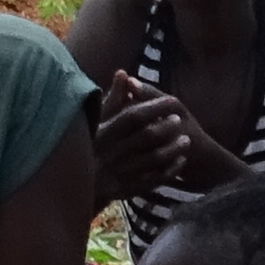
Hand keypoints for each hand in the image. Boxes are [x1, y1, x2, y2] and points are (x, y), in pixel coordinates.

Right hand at [89, 77, 203, 203]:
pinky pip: (153, 181)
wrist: (78, 187)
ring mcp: (117, 175)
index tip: (172, 101)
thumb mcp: (98, 123)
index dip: (154, 107)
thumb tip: (124, 72)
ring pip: (152, 160)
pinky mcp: (125, 192)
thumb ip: (113, 99)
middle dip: (166, 127)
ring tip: (187, 140)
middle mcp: (108, 154)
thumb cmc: (92, 146)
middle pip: (144, 138)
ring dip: (172, 149)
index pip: (132, 117)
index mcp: (101, 134)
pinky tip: (181, 161)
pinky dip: (169, 170)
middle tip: (179, 120)